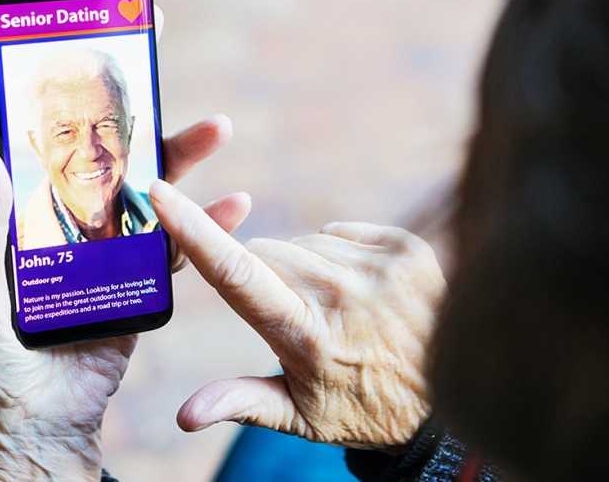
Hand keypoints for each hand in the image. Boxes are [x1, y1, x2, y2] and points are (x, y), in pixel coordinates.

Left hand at [0, 116, 249, 480]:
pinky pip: (178, 254)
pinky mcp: (144, 293)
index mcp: (37, 226)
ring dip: (192, 170)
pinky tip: (234, 206)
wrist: (35, 422)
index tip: (121, 81)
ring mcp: (116, 262)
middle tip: (190, 106)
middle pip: (125, 175)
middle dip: (162, 137)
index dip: (94, 123)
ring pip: (159, 206)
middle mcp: (80, 235)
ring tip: (221, 130)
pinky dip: (208, 229)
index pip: (68, 162)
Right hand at [149, 182, 445, 448]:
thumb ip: (241, 401)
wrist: (448, 397)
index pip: (236, 272)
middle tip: (292, 318)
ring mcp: (378, 266)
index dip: (192, 228)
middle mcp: (341, 293)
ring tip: (334, 310)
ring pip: (303, 242)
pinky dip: (338, 254)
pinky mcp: (404, 247)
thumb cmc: (364, 409)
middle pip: (266, 252)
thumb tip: (183, 415)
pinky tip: (357, 289)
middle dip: (261, 276)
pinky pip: (340, 231)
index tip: (160, 191)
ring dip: (304, 268)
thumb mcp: (301, 417)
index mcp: (304, 333)